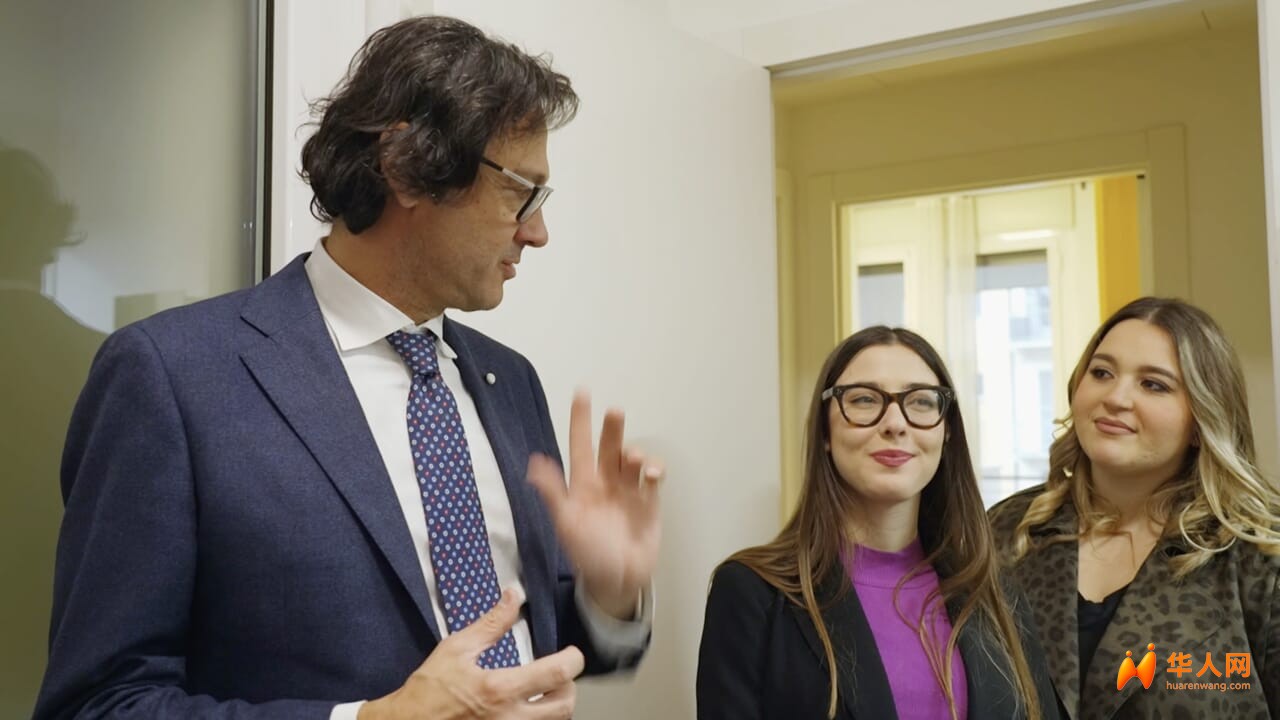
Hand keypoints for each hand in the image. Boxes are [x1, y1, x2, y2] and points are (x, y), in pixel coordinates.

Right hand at [359, 589, 582, 719]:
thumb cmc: (429, 690)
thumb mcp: (457, 649)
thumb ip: (492, 623)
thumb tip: (513, 596)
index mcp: (499, 689)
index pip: (557, 674)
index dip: (573, 660)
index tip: (571, 653)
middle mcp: (508, 718)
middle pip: (564, 707)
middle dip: (568, 687)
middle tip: (558, 675)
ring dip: (556, 707)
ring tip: (544, 692)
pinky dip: (537, 719)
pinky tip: (527, 709)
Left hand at [528, 391, 662, 618]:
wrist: (617, 582)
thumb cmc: (588, 555)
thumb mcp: (566, 524)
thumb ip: (552, 492)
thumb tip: (534, 463)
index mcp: (582, 486)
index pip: (580, 446)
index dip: (580, 420)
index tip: (582, 392)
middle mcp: (606, 483)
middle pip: (609, 448)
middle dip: (612, 429)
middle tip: (615, 412)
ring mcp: (628, 492)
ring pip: (632, 460)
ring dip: (633, 451)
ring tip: (633, 457)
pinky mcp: (649, 503)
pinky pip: (653, 479)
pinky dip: (655, 471)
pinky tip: (652, 473)